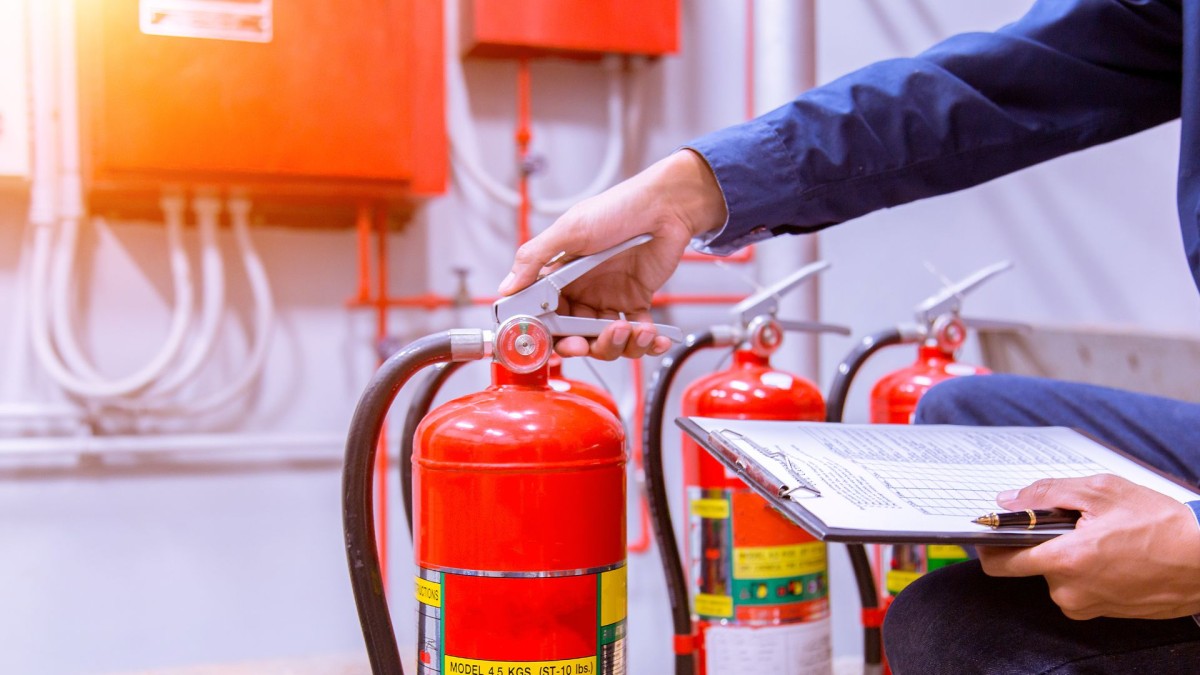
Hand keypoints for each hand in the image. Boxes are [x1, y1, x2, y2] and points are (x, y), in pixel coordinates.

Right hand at [498, 150, 726, 359]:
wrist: (666, 205)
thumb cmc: (618, 208)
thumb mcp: (570, 230)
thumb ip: (535, 258)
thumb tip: (506, 287)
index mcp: (560, 275)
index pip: (544, 315)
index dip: (546, 335)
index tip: (553, 345)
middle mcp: (582, 290)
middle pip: (574, 335)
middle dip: (583, 345)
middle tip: (588, 343)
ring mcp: (609, 298)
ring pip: (605, 340)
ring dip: (618, 345)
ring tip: (632, 331)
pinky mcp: (636, 302)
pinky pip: (638, 334)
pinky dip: (646, 342)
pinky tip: (653, 337)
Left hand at [977, 474, 1199, 619]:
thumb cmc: (1161, 525)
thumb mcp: (1101, 492)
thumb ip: (1046, 494)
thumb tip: (1009, 500)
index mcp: (1063, 562)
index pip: (999, 562)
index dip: (989, 544)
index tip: (988, 529)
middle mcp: (1070, 592)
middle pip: (1031, 564)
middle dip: (1042, 541)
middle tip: (1069, 520)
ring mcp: (1088, 606)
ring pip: (1057, 575)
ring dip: (1068, 554)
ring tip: (1100, 534)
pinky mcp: (1106, 613)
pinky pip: (1080, 587)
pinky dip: (1086, 568)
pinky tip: (1112, 552)